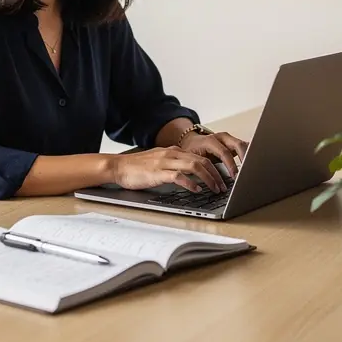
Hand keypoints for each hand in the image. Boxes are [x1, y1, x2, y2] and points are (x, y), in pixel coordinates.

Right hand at [109, 146, 226, 193]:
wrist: (118, 167)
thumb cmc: (137, 168)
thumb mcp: (159, 162)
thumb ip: (174, 164)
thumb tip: (191, 175)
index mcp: (173, 151)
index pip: (200, 157)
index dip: (215, 168)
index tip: (223, 178)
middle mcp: (171, 154)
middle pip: (202, 161)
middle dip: (216, 174)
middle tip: (224, 186)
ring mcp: (165, 162)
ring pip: (194, 166)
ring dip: (208, 179)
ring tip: (215, 189)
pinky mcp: (158, 173)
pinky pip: (179, 176)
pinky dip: (191, 183)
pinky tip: (197, 190)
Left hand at [178, 130, 248, 179]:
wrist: (192, 141)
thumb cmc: (191, 150)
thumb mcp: (193, 159)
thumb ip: (201, 167)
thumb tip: (207, 180)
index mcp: (210, 141)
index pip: (224, 152)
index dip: (231, 165)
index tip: (235, 176)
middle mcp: (221, 137)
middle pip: (238, 145)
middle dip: (245, 159)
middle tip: (247, 172)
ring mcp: (229, 139)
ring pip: (243, 144)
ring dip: (249, 157)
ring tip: (251, 170)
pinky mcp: (233, 143)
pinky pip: (244, 147)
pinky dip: (248, 155)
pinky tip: (252, 164)